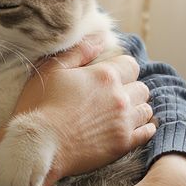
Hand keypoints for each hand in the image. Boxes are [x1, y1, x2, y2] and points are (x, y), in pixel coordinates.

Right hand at [11, 40, 156, 185]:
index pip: (131, 64)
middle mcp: (120, 97)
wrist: (38, 146)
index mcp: (105, 76)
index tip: (109, 76)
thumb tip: (100, 39)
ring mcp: (123, 122)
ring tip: (119, 113)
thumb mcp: (52, 69)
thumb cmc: (40, 106)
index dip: (121, 68)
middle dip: (130, 89)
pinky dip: (143, 128)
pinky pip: (147, 133)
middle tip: (112, 96)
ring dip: (136, 108)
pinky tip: (130, 128)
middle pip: (141, 88)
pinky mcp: (123, 145)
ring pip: (146, 110)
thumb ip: (79, 51)